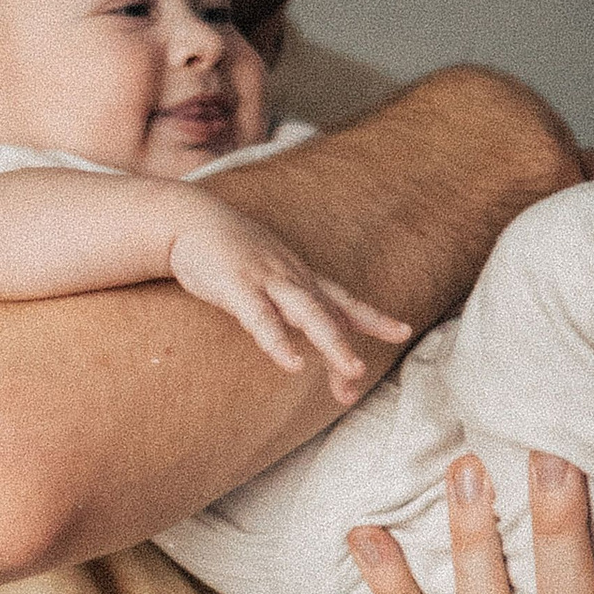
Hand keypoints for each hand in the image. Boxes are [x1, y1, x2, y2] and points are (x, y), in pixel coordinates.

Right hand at [167, 199, 409, 404]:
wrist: (191, 218)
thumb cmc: (232, 252)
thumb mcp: (268, 275)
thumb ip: (286, 304)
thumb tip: (304, 330)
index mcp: (301, 279)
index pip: (343, 302)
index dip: (373, 317)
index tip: (402, 332)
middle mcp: (292, 280)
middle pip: (331, 313)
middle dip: (351, 343)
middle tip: (364, 374)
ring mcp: (267, 282)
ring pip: (308, 314)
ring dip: (333, 342)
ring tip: (353, 370)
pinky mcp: (237, 287)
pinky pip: (261, 319)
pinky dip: (278, 342)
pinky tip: (291, 364)